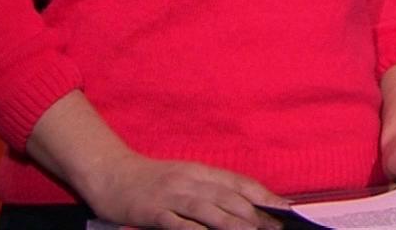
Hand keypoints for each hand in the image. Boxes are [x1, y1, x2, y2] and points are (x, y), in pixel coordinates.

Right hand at [80, 148, 284, 229]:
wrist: (109, 173)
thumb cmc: (150, 181)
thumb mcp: (183, 179)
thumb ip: (209, 190)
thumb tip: (241, 206)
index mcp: (200, 172)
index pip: (239, 183)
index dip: (264, 196)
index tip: (286, 209)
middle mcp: (190, 181)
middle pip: (229, 197)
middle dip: (256, 214)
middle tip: (276, 228)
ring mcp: (171, 196)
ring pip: (209, 209)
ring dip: (234, 223)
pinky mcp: (152, 211)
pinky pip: (178, 223)